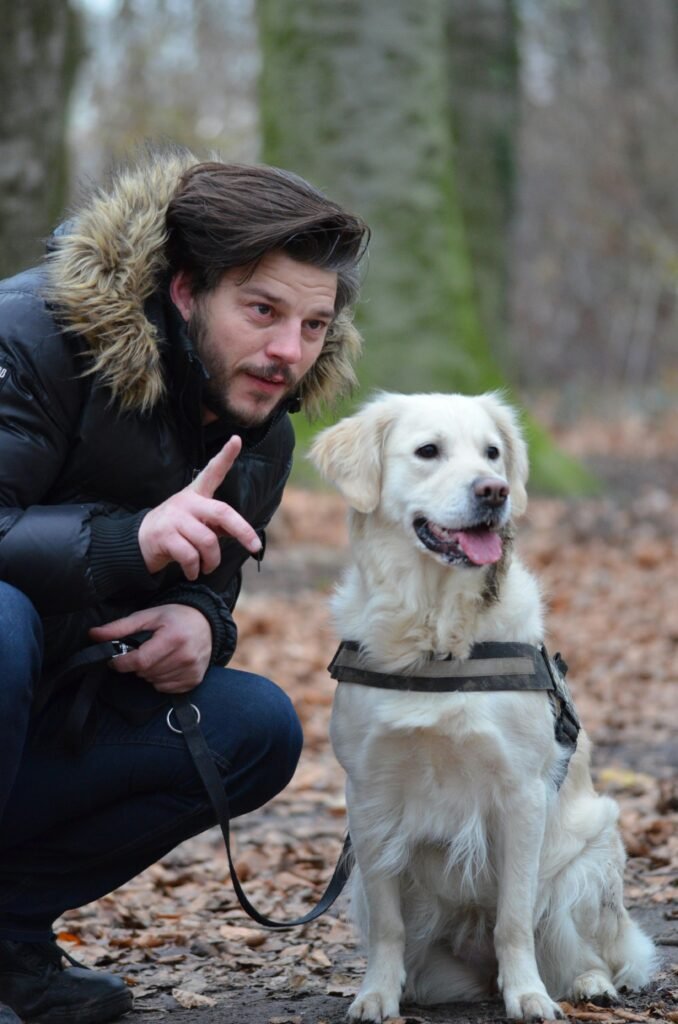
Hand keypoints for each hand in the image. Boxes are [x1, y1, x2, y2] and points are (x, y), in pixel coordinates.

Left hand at [89, 604, 212, 692]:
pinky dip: (160, 680)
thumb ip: (120, 627)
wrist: (207, 623)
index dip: (122, 663)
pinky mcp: (195, 680)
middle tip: (143, 652)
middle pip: (146, 673)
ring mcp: (191, 670)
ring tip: (157, 657)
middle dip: (137, 665)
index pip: (140, 661)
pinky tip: (166, 665)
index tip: (116, 660)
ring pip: (154, 682)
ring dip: (148, 673)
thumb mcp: (148, 616)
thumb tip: (93, 635)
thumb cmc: (175, 617)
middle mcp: (185, 656)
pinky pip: (166, 688)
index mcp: (173, 638)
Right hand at [138, 435, 260, 579]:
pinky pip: (190, 556)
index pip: (212, 472)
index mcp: (196, 494)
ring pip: (208, 541)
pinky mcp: (164, 536)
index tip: (236, 439)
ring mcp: (174, 518)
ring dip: (212, 561)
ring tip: (207, 567)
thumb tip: (245, 535)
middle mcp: (186, 502)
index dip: (225, 456)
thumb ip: (219, 524)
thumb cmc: (176, 531)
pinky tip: (192, 572)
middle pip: (222, 512)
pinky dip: (195, 569)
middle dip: (243, 531)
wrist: (138, 543)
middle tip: (254, 547)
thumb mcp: (198, 523)